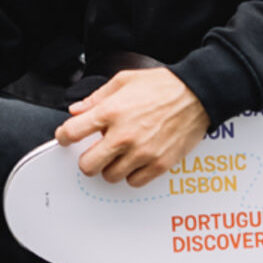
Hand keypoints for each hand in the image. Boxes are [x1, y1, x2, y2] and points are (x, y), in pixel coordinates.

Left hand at [54, 68, 209, 187]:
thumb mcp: (124, 81)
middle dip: (87, 159)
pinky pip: (134, 182)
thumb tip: (77, 110)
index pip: (72, 132)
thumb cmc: (163, 86)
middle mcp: (124, 135)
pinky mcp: (159, 164)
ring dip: (110, 167)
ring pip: (110, 176)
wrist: (197, 95)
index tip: (66, 137)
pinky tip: (135, 161)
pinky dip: (131, 175)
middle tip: (93, 153)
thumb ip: (97, 97)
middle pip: (87, 165)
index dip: (64, 136)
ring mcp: (142, 153)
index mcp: (111, 112)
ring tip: (118, 155)